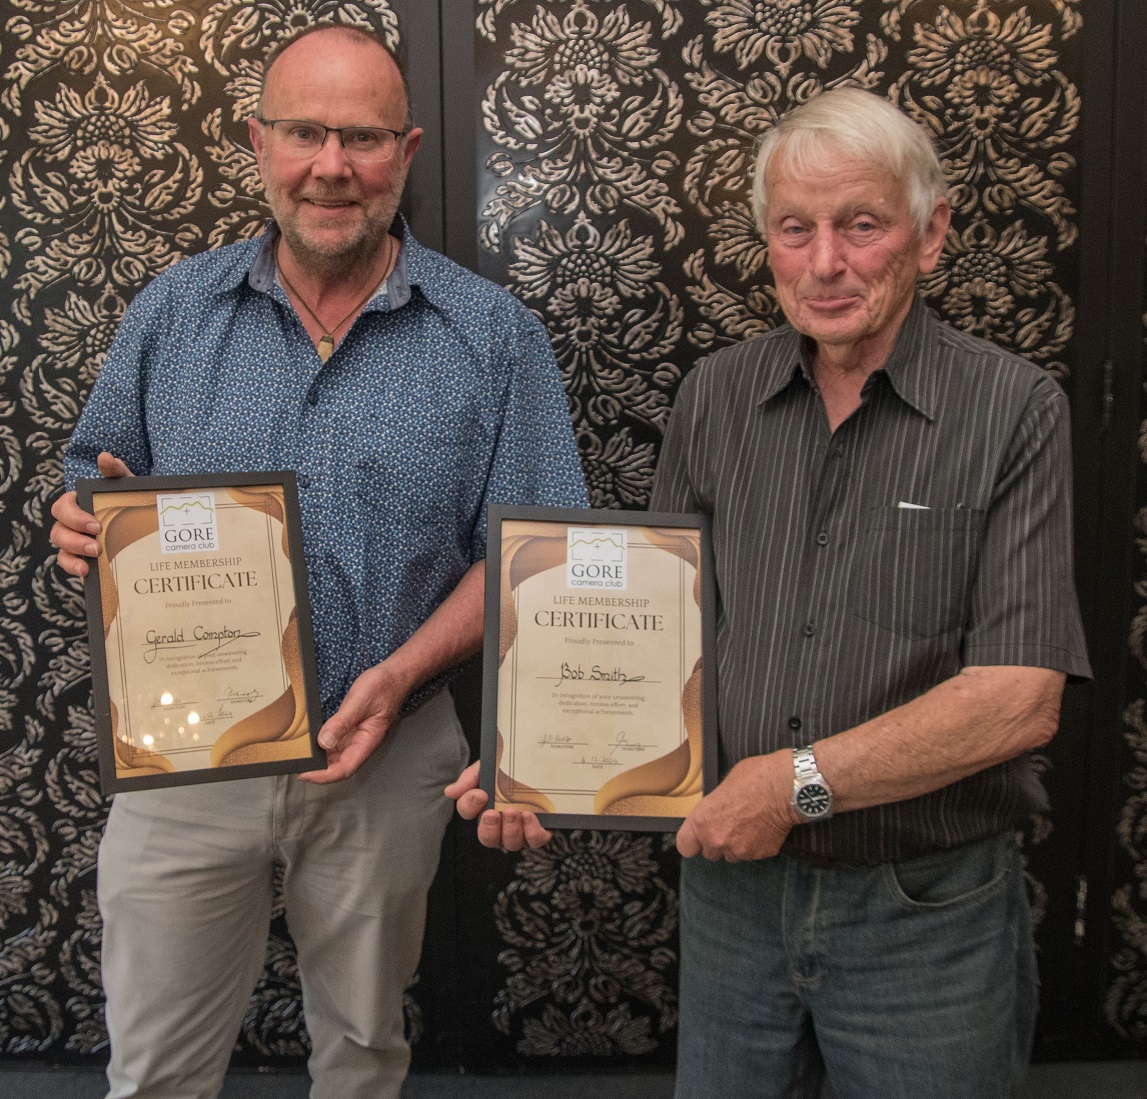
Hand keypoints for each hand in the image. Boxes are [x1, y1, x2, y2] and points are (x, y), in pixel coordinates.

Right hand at [50, 452, 131, 576]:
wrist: (145, 526)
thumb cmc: (130, 502)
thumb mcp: (127, 487)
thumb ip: (116, 472)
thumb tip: (105, 457)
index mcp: (79, 504)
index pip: (63, 507)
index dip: (74, 517)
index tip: (95, 526)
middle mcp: (72, 523)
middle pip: (58, 529)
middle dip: (75, 537)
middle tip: (97, 543)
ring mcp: (74, 541)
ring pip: (61, 546)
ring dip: (74, 552)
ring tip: (95, 555)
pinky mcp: (80, 557)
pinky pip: (67, 563)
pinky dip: (73, 567)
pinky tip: (86, 570)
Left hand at [301, 661, 404, 783]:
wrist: (394, 675)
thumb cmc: (384, 687)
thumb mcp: (360, 702)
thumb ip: (342, 722)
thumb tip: (324, 741)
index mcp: (367, 742)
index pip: (345, 768)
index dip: (324, 775)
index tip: (305, 773)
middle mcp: (361, 743)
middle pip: (338, 766)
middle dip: (317, 769)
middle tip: (297, 763)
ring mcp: (356, 736)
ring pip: (336, 755)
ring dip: (319, 758)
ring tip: (301, 754)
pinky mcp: (351, 728)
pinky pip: (335, 742)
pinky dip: (322, 744)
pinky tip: (312, 741)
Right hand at [445, 761, 552, 850]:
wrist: (541, 764)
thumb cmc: (509, 769)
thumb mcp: (489, 766)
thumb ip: (471, 777)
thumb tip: (450, 792)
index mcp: (482, 806)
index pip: (468, 812)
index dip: (470, 805)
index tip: (480, 794)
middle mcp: (499, 824)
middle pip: (487, 838)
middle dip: (489, 828)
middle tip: (493, 813)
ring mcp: (519, 830)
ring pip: (510, 843)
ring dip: (510, 830)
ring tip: (513, 812)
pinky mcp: (539, 830)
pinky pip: (535, 840)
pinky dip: (532, 832)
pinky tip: (530, 817)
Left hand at [676, 751, 800, 861]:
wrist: (785, 788)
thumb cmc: (755, 778)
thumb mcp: (723, 786)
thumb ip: (713, 807)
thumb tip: (715, 812)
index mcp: (703, 820)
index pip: (685, 846)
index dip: (692, 842)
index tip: (697, 838)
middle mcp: (717, 839)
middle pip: (709, 853)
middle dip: (717, 842)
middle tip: (729, 826)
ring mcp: (739, 850)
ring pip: (732, 855)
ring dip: (736, 845)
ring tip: (748, 825)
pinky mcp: (760, 854)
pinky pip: (753, 854)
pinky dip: (756, 845)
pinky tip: (762, 827)